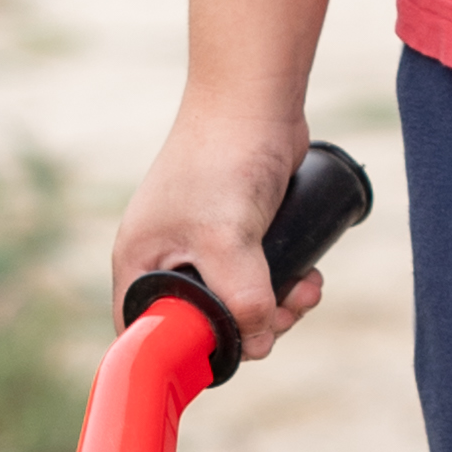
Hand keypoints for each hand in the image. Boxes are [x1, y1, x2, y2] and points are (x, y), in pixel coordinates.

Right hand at [110, 104, 320, 361]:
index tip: (230, 349)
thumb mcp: (227, 239)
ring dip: (278, 308)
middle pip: (203, 324)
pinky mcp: (241, 233)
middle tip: (283, 314)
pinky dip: (286, 285)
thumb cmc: (223, 159)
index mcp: (140, 263)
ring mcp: (204, 245)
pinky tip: (311, 277)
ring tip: (306, 290)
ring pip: (240, 304)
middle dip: (251, 328)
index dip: (182, 352)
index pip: (144, 331)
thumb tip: (259, 341)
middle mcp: (167, 258)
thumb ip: (240, 298)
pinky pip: (261, 278)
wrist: (255, 99)